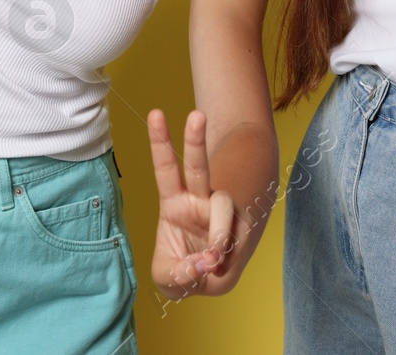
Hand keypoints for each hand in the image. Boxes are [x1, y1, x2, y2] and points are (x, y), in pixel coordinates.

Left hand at [147, 109, 242, 298]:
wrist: (209, 281)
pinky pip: (238, 235)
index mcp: (174, 204)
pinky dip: (230, 256)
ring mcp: (222, 213)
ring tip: (212, 258)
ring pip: (223, 204)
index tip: (155, 114)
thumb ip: (182, 273)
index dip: (159, 142)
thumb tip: (210, 260)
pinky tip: (220, 268)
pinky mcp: (240, 228)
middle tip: (195, 115)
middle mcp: (199, 201)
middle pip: (197, 166)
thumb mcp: (168, 279)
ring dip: (218, 233)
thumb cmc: (183, 271)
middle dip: (194, 140)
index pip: (165, 169)